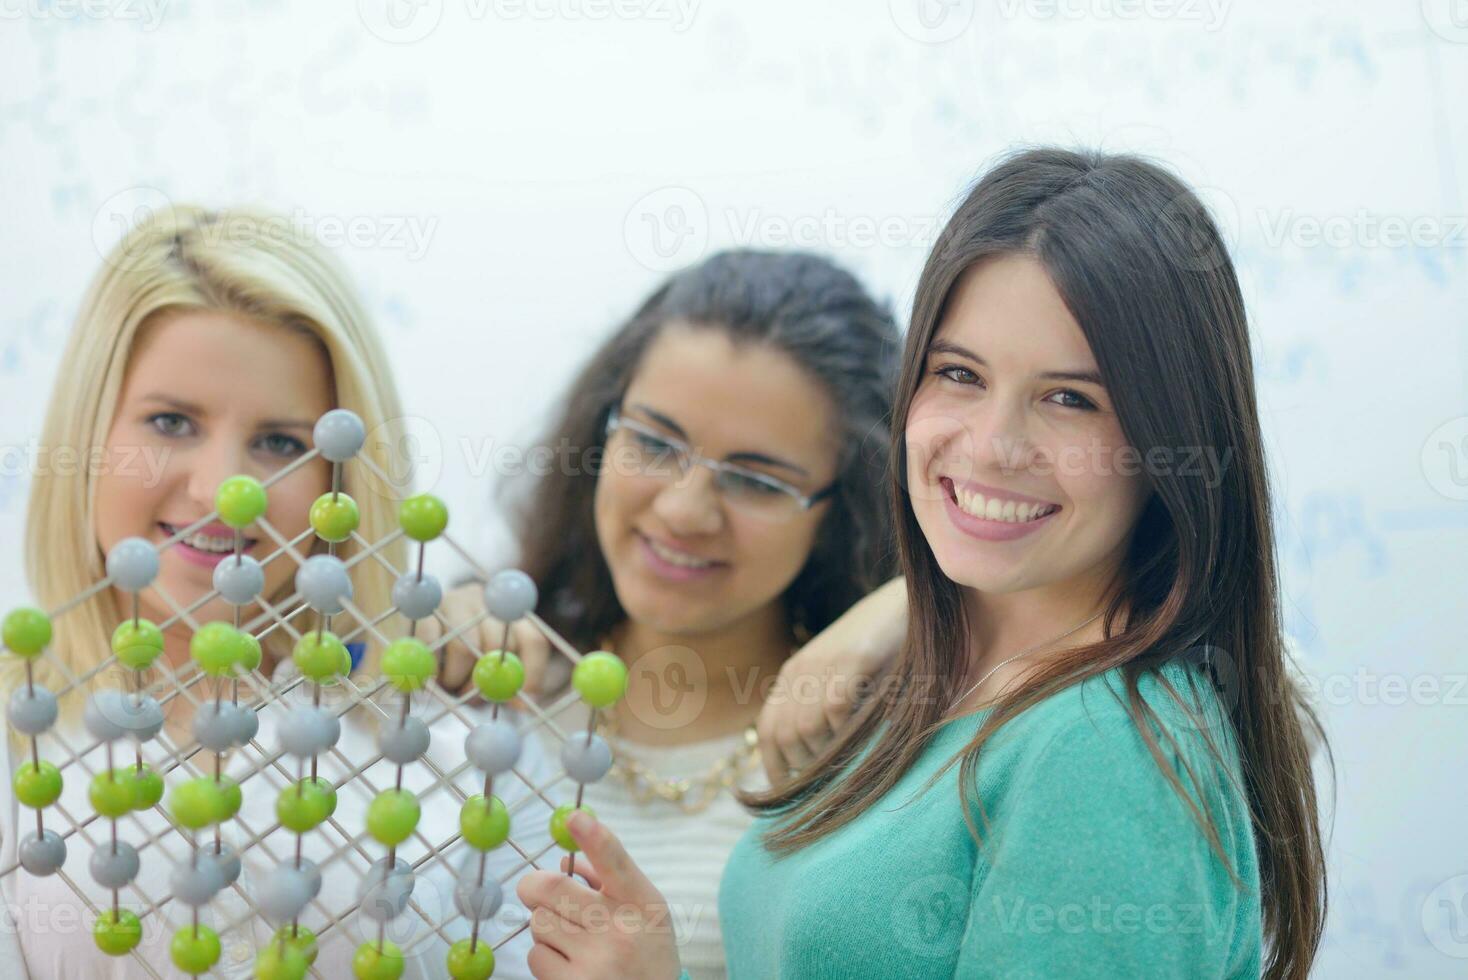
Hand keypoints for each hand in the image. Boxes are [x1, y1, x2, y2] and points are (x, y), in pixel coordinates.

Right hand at [421, 584, 552, 698]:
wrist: (420, 634)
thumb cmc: (462, 662)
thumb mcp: (489, 673)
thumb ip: (506, 686)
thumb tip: (524, 705)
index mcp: (513, 619)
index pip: (534, 642)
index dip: (531, 674)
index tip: (520, 703)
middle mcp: (490, 604)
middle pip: (497, 646)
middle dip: (481, 682)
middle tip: (467, 696)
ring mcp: (458, 601)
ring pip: (463, 648)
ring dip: (453, 678)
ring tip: (445, 684)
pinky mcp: (426, 610)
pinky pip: (429, 642)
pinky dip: (428, 668)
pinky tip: (423, 677)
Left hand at [517, 812, 682, 979]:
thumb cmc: (647, 952)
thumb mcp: (646, 911)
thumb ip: (613, 879)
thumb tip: (567, 859)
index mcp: (642, 902)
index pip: (615, 862)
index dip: (593, 837)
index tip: (575, 817)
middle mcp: (620, 930)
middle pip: (551, 888)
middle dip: (534, 886)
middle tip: (534, 890)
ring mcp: (595, 961)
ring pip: (538, 922)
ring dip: (545, 927)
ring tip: (571, 940)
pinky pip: (536, 956)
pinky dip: (544, 957)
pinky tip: (569, 965)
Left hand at [756, 575, 906, 783]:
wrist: (906, 603)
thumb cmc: (881, 648)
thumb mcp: (844, 680)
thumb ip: (827, 711)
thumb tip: (819, 763)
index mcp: (793, 676)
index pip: (769, 730)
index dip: (775, 767)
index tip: (789, 795)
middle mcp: (800, 670)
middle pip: (784, 737)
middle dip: (805, 768)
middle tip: (831, 784)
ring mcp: (824, 664)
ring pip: (807, 730)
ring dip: (828, 753)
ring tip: (851, 761)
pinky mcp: (851, 660)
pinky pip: (835, 710)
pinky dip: (846, 731)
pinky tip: (864, 736)